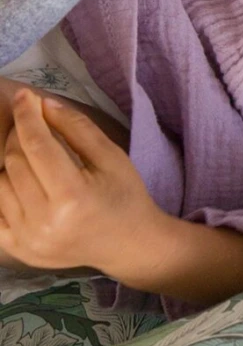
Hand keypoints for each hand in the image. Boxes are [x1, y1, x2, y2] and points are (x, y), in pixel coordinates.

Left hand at [0, 88, 158, 276]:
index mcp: (72, 197)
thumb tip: (41, 105)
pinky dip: (2, 189)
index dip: (27, 116)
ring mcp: (27, 240)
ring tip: (31, 155)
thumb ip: (77, 128)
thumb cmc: (124, 197)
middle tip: (32, 124)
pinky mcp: (18, 249)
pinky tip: (19, 180)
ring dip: (11, 162)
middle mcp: (45, 222)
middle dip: (19, 135)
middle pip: (14, 162)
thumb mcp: (111, 157)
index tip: (25, 96)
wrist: (128, 245)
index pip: (36, 146)